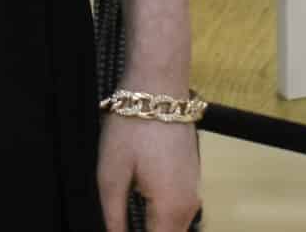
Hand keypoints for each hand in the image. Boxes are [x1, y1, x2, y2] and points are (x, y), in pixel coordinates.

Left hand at [98, 114, 200, 231]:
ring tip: (130, 220)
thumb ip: (114, 216)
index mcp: (171, 208)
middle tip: (121, 226)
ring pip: (176, 227)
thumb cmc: (132, 128)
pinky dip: (163, 217)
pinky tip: (142, 209)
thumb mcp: (111, 175)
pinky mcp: (192, 175)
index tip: (118, 230)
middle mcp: (189, 204)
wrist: (160, 87)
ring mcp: (194, 188)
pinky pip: (179, 210)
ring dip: (155, 228)